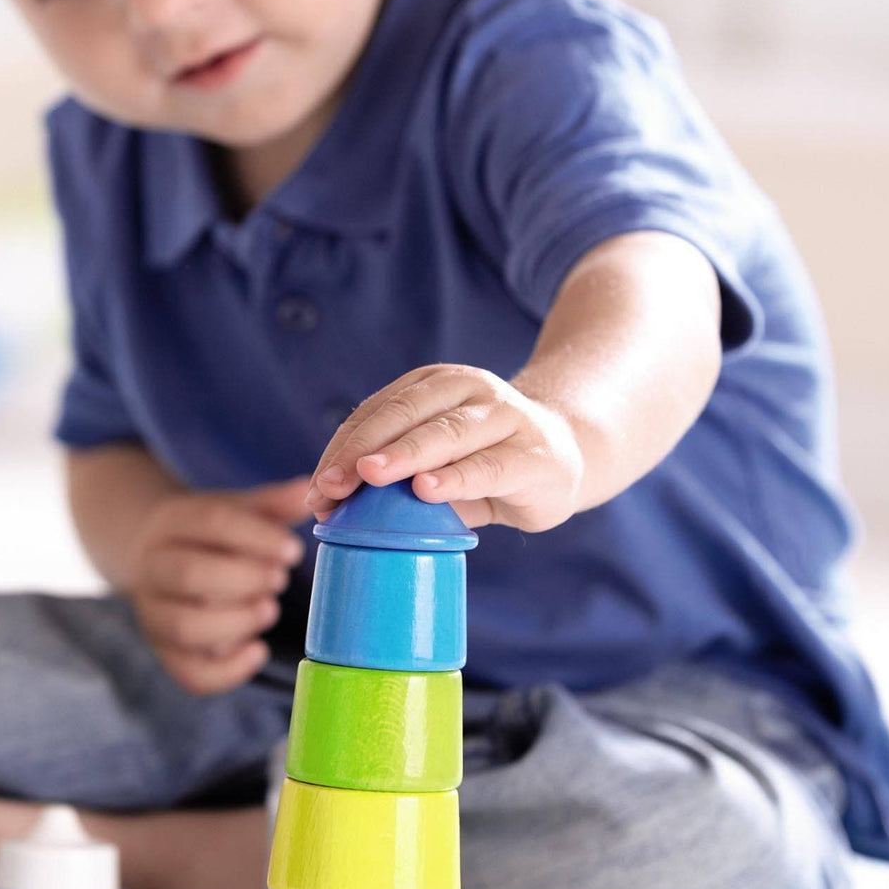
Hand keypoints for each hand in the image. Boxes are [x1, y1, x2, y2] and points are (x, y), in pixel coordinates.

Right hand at [126, 477, 312, 695]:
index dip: (255, 536)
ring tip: (269, 609)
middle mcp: (153, 568)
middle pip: (190, 575)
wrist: (158, 557)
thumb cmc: (211, 534)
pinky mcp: (165, 653)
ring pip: (186, 627)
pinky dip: (227, 672)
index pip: (210, 522)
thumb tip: (309, 490)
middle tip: (280, 579)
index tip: (293, 549)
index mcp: (172, 522)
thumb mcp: (238, 509)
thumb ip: (274, 503)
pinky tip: (257, 651)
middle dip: (244, 579)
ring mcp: (154, 614)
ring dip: (236, 622)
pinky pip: (190, 674)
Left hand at [303, 365, 583, 531]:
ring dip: (405, 455)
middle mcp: (471, 390)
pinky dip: (456, 478)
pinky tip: (427, 491)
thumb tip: (330, 504)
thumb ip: (394, 474)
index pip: (379, 411)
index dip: (343, 447)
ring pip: (447, 433)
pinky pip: (489, 466)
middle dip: (363, 448)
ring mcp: (506, 417)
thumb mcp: (436, 461)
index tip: (318, 487)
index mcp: (436, 385)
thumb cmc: (485, 460)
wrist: (569, 455)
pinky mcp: (534, 455)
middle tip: (332, 483)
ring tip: (370, 475)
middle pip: (407, 414)